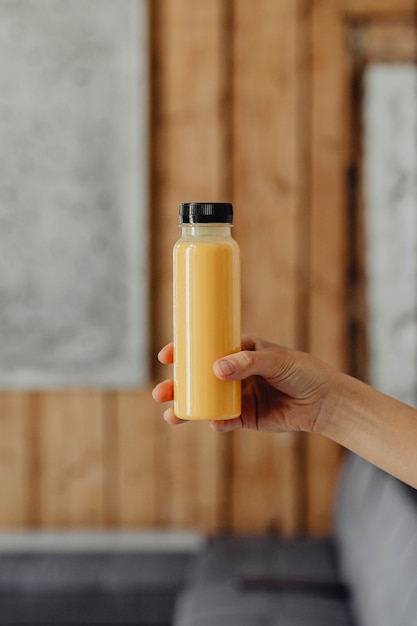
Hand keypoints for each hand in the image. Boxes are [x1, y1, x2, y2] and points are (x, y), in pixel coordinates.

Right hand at [152, 335, 339, 433]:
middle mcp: (235, 372)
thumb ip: (248, 363)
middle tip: (161, 392)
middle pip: (199, 378)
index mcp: (240, 351)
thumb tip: (216, 369)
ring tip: (171, 415)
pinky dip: (216, 422)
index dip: (184, 351)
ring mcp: (239, 395)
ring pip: (206, 401)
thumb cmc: (303, 371)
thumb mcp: (276, 360)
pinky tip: (212, 423)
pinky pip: (225, 420)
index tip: (167, 355)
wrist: (325, 401)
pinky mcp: (247, 417)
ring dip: (187, 408)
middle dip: (177, 385)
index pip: (206, 348)